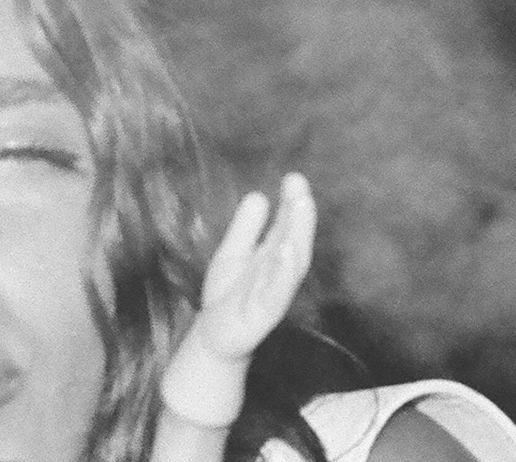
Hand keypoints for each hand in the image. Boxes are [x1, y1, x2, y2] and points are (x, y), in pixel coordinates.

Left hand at [156, 173, 316, 434]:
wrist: (214, 337)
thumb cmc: (229, 295)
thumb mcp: (234, 254)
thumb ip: (246, 228)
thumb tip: (259, 195)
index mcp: (273, 259)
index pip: (286, 229)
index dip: (292, 205)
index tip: (294, 178)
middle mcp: (278, 275)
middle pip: (294, 243)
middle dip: (300, 217)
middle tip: (302, 189)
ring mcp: (271, 295)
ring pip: (289, 266)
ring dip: (297, 238)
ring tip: (300, 210)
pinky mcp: (261, 314)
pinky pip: (275, 293)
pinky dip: (282, 273)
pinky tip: (285, 252)